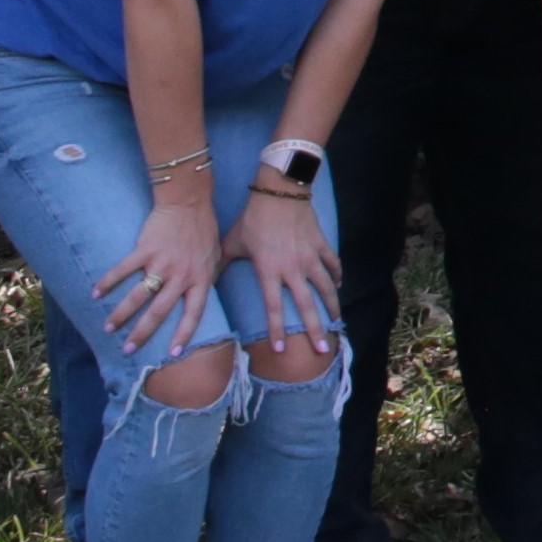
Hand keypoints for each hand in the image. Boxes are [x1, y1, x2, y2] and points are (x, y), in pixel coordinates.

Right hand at [99, 184, 223, 355]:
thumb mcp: (215, 257)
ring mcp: (162, 263)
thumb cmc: (203, 230)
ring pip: (139, 296)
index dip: (183, 335)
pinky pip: (124, 269)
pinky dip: (108, 281)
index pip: (194, 314)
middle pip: (160, 312)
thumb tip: (206, 297)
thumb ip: (209, 278)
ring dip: (121, 314)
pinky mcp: (145, 249)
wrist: (189, 202)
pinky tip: (95, 292)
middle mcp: (182, 276)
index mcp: (201, 279)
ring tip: (108, 328)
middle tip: (128, 349)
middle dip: (142, 333)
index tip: (173, 354)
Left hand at [226, 181, 338, 348]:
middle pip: (307, 305)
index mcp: (269, 270)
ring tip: (336, 321)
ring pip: (326, 287)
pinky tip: (338, 285)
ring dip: (332, 305)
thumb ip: (220, 263)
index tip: (281, 349)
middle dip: (314, 330)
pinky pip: (333, 264)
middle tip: (321, 351)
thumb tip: (203, 281)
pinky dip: (337, 275)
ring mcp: (310, 256)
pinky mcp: (321, 244)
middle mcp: (293, 268)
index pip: (274, 307)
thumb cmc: (252, 217)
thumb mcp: (232, 241)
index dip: (277, 329)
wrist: (279, 190)